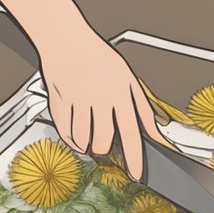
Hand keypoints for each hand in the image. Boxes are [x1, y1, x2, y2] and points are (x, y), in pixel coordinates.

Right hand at [38, 27, 167, 180]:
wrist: (65, 38)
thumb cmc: (98, 56)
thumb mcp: (128, 79)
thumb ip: (142, 109)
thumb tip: (155, 135)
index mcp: (120, 92)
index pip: (131, 134)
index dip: (134, 159)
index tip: (136, 174)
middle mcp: (99, 97)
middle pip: (102, 142)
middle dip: (103, 150)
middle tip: (103, 145)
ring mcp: (77, 99)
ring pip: (81, 140)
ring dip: (85, 145)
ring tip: (87, 136)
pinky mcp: (59, 101)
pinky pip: (64, 131)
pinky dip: (69, 138)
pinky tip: (74, 133)